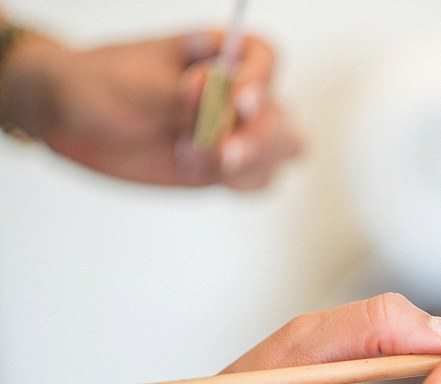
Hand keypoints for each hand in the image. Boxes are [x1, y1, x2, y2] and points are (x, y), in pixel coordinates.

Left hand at [1, 30, 300, 188]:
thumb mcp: (136, 84)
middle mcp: (235, 93)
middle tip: (224, 152)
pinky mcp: (223, 168)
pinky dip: (241, 183)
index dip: (261, 80)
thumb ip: (181, 95)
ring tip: (191, 156)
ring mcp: (234, 133)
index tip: (239, 102)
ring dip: (250, 163)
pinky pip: (258, 180)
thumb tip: (216, 97)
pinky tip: (199, 172)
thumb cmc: (99, 84)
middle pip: (281, 113)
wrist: (69, 117)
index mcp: (218, 55)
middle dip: (261, 137)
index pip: (264, 58)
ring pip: (281, 151)